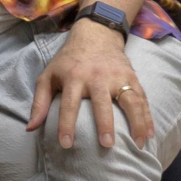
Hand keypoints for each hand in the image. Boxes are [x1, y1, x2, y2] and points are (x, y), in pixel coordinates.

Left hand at [26, 23, 153, 148]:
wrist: (95, 35)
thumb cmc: (68, 62)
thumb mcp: (48, 76)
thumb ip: (39, 102)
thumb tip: (30, 129)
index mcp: (73, 77)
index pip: (68, 104)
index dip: (66, 125)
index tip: (66, 145)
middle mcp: (96, 77)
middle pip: (101, 102)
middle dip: (105, 123)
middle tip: (107, 145)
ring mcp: (117, 76)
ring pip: (129, 100)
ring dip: (136, 122)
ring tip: (139, 144)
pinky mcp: (132, 77)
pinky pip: (142, 99)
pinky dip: (147, 117)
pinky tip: (150, 135)